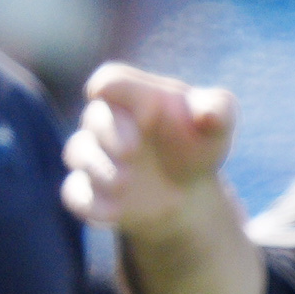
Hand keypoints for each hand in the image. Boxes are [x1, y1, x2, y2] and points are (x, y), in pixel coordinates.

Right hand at [62, 63, 238, 245]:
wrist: (188, 188)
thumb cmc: (198, 142)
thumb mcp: (218, 123)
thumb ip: (218, 110)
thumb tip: (208, 114)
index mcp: (136, 96)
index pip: (110, 80)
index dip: (118, 91)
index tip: (146, 113)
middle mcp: (108, 122)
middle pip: (94, 117)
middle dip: (110, 133)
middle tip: (132, 152)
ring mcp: (95, 156)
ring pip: (79, 153)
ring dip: (100, 168)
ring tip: (127, 183)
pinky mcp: (89, 189)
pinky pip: (75, 194)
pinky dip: (91, 204)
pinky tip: (114, 214)